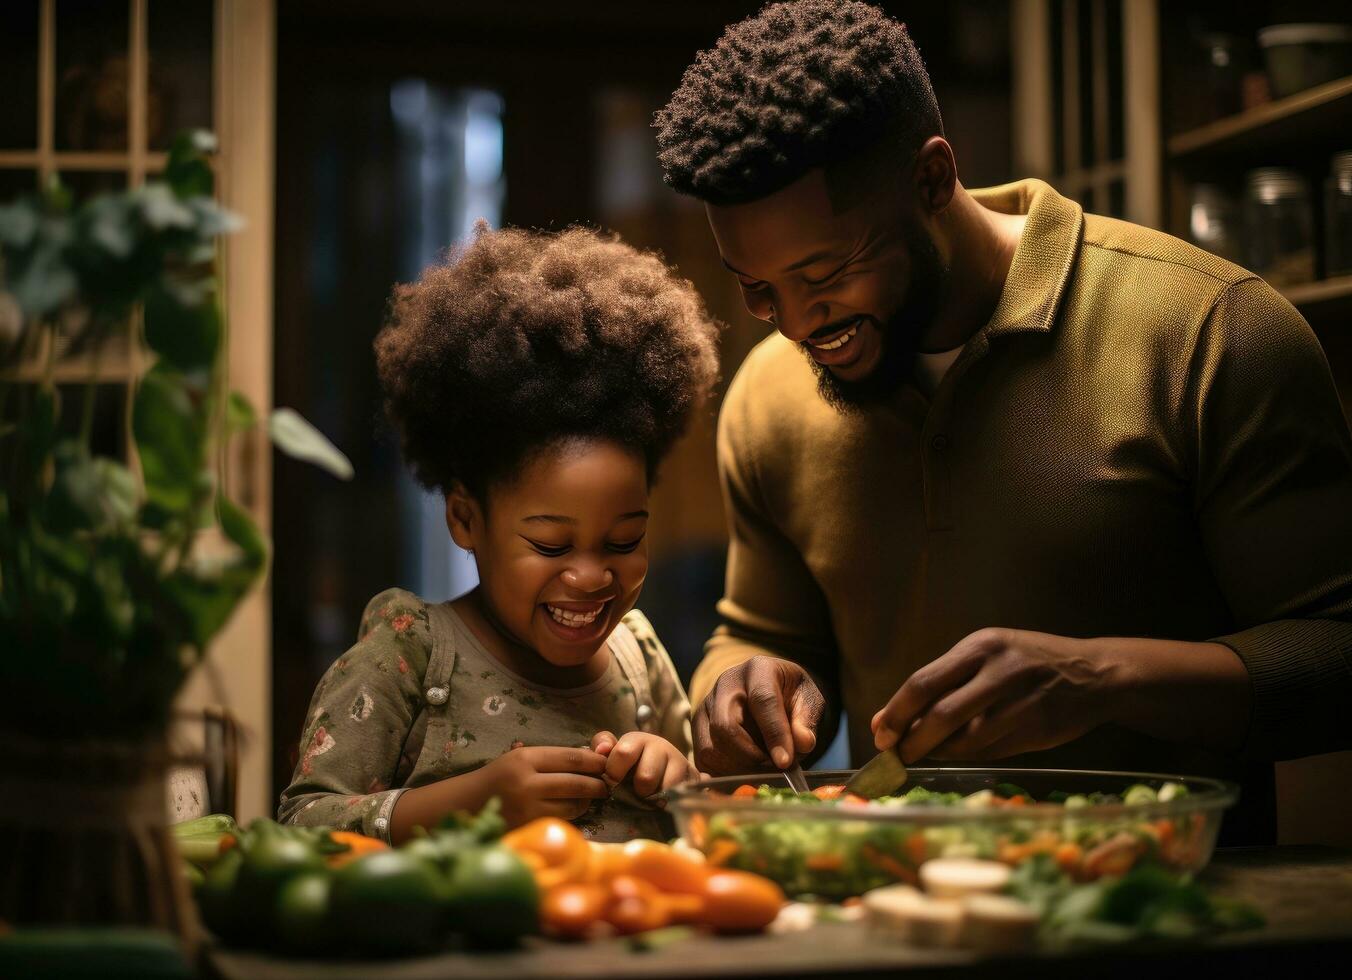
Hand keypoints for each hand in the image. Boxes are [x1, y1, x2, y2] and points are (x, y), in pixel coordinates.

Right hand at [474, 745, 610, 826]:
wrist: (465, 804)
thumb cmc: (498, 778)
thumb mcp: (520, 759)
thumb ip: (551, 759)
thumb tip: (591, 758)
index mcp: (525, 759)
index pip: (572, 757)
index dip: (595, 761)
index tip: (606, 764)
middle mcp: (526, 782)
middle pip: (576, 782)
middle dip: (597, 784)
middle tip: (607, 785)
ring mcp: (526, 808)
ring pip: (572, 805)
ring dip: (587, 801)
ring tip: (591, 798)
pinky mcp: (527, 828)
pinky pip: (560, 821)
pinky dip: (572, 815)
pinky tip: (574, 809)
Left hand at [590, 731, 696, 796]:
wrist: (667, 769)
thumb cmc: (633, 763)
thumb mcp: (614, 753)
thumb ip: (602, 746)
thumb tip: (602, 750)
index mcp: (637, 739)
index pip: (623, 753)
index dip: (615, 773)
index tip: (614, 782)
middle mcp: (660, 746)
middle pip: (646, 777)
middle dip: (638, 790)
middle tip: (636, 791)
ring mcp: (679, 761)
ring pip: (664, 790)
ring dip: (654, 799)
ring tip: (651, 796)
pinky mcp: (692, 777)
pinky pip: (678, 797)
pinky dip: (668, 803)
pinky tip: (664, 800)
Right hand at [692, 656, 823, 774]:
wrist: (769, 695)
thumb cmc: (791, 697)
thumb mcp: (808, 701)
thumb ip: (806, 721)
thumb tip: (802, 743)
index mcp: (758, 669)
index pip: (763, 700)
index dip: (774, 733)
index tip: (785, 762)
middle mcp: (725, 684)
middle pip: (726, 726)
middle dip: (751, 757)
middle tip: (774, 772)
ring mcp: (707, 705)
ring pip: (711, 747)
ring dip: (738, 769)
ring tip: (763, 773)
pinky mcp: (697, 728)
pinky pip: (703, 759)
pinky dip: (724, 775)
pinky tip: (745, 775)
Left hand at [871, 628, 1115, 762]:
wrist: (1095, 673)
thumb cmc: (1028, 663)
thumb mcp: (987, 655)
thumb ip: (940, 683)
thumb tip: (885, 720)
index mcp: (981, 646)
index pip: (924, 682)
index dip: (896, 713)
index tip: (880, 735)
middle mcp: (1000, 671)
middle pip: (941, 715)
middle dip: (912, 741)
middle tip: (895, 757)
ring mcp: (1022, 702)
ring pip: (966, 740)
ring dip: (939, 753)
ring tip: (926, 754)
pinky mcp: (1037, 729)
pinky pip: (990, 752)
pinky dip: (968, 756)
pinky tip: (959, 753)